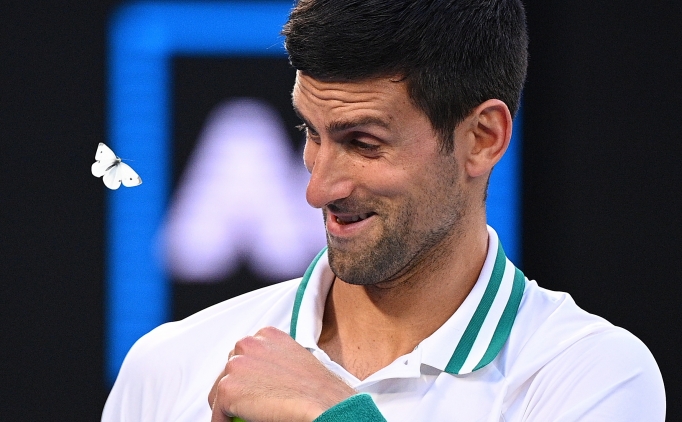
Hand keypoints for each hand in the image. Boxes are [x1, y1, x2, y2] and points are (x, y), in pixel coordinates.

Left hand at [208, 326, 355, 421]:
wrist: (324, 404)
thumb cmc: (320, 391)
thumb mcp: (298, 364)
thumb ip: (276, 364)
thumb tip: (266, 381)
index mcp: (267, 335)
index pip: (244, 355)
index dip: (249, 377)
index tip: (253, 390)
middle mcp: (249, 344)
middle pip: (229, 371)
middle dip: (238, 389)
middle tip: (251, 406)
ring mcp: (236, 365)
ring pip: (219, 391)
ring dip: (231, 406)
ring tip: (249, 415)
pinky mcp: (227, 388)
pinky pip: (218, 413)